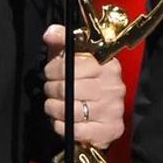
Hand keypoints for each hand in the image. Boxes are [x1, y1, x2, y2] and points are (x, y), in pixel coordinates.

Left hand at [42, 24, 125, 148]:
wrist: (105, 114)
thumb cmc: (86, 82)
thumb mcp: (74, 58)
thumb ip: (63, 41)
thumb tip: (50, 32)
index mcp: (107, 65)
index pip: (73, 65)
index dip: (54, 69)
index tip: (49, 72)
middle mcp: (113, 86)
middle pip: (70, 88)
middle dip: (52, 90)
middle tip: (50, 90)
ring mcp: (113, 109)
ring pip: (71, 110)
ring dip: (54, 109)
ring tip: (53, 105)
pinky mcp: (110, 129)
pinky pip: (77, 130)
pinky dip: (63, 126)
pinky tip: (62, 120)